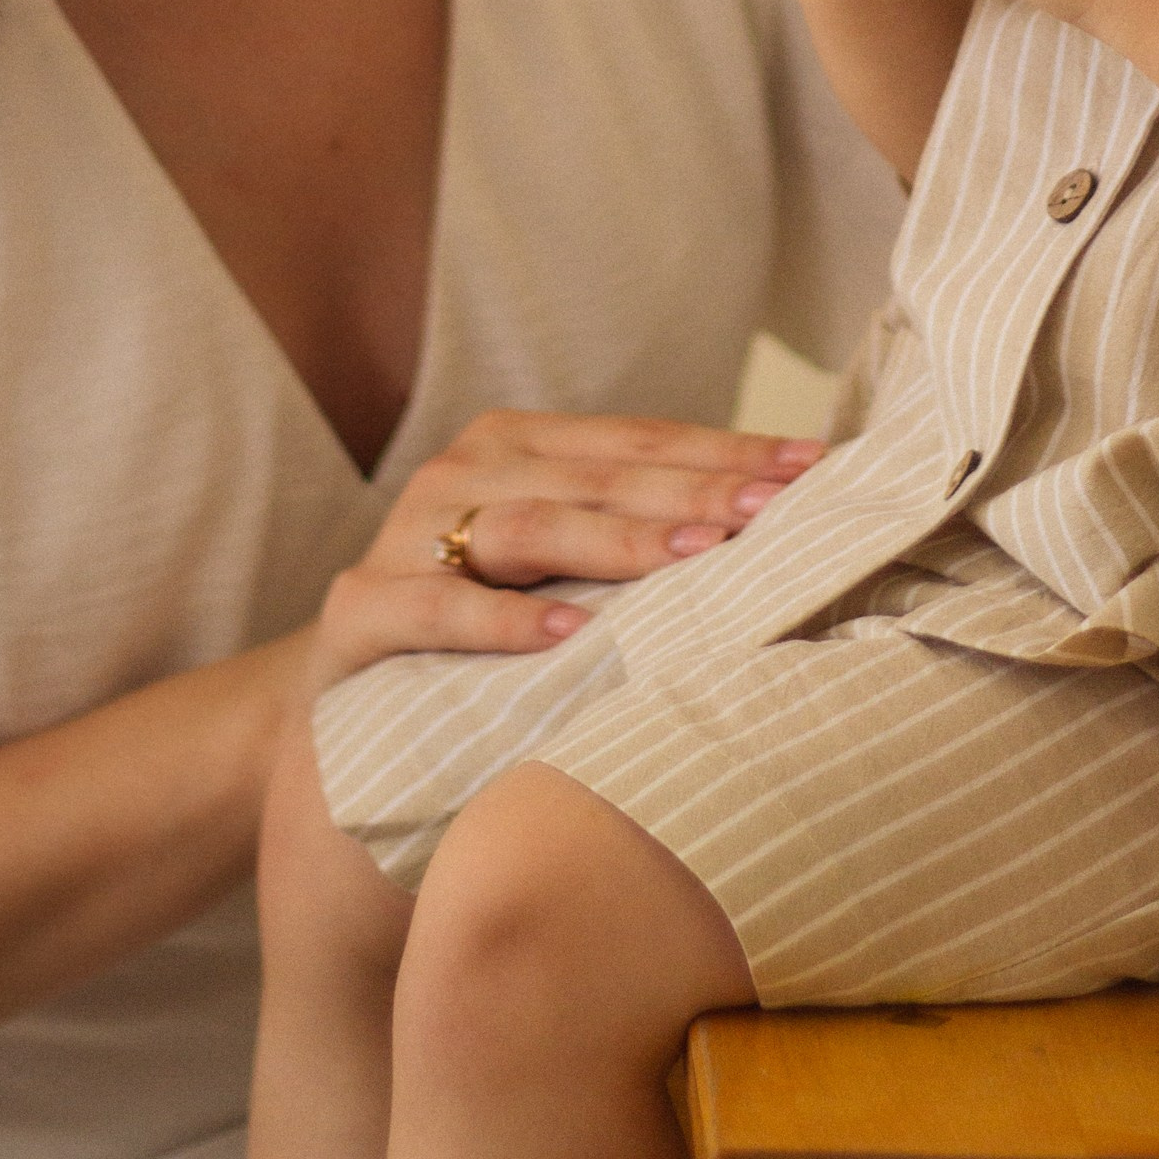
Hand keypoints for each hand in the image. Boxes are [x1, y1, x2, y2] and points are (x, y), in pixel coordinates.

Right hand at [306, 405, 825, 689]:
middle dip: (693, 492)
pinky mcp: (360, 613)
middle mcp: (459, 472)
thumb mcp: (559, 575)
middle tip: (774, 511)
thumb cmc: (486, 637)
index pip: (639, 441)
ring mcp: (404, 537)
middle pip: (595, 475)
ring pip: (526, 523)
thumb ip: (635, 538)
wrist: (346, 717)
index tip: (811, 468)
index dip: (725, 452)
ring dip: (618, 540)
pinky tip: (570, 633)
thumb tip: (780, 526)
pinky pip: (438, 608)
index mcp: (515, 445)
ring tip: (698, 557)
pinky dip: (505, 620)